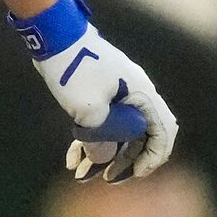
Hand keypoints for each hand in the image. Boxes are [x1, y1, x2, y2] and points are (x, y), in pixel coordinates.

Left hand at [11, 0, 176, 182]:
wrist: (54, 36)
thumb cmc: (74, 68)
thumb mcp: (86, 109)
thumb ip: (100, 138)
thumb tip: (102, 160)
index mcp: (142, 95)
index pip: (163, 132)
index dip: (153, 156)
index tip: (138, 174)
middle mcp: (135, 96)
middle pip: (140, 136)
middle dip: (125, 161)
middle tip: (108, 179)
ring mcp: (117, 95)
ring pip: (117, 133)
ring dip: (102, 155)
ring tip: (81, 175)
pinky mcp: (98, 95)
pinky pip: (100, 124)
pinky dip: (88, 142)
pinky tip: (70, 160)